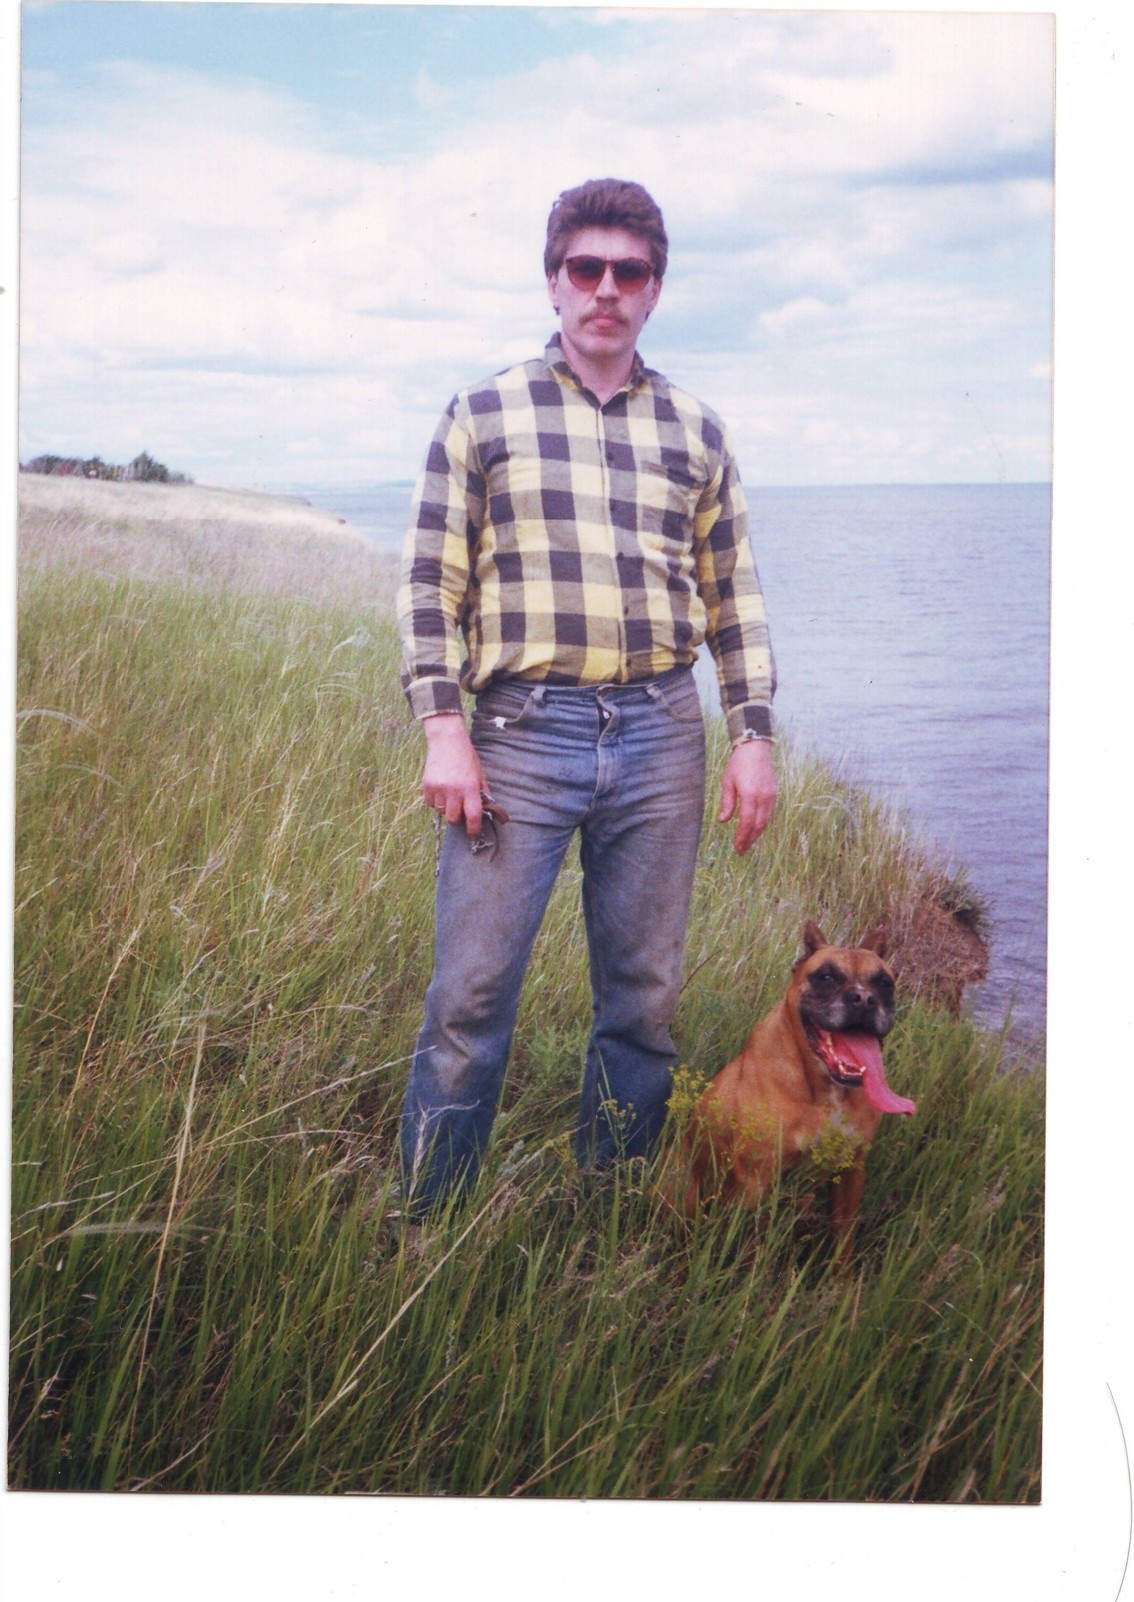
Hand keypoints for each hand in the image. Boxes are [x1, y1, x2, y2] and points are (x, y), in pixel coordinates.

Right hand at [421, 715, 487, 836]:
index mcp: (470, 788)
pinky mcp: (427, 785)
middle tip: (460, 811)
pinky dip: (435, 801)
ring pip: (441, 812)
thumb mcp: (480, 774)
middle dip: (458, 819)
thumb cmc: (466, 757)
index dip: (474, 829)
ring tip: (450, 796)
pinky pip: (430, 803)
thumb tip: (486, 810)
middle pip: (454, 819)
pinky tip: (440, 790)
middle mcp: (454, 790)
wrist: (447, 741)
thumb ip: (482, 793)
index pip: (473, 816)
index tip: (473, 833)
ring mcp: (439, 788)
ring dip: (446, 809)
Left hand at [718, 739, 776, 854]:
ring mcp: (771, 796)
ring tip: (747, 843)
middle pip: (758, 825)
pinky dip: (762, 824)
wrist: (755, 748)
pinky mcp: (774, 794)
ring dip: (756, 834)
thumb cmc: (738, 763)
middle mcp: (763, 798)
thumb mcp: (727, 782)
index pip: (746, 822)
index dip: (742, 837)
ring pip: (765, 821)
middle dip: (749, 840)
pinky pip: (769, 814)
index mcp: (750, 795)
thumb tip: (723, 821)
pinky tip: (755, 829)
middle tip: (741, 851)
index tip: (736, 848)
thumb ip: (727, 803)